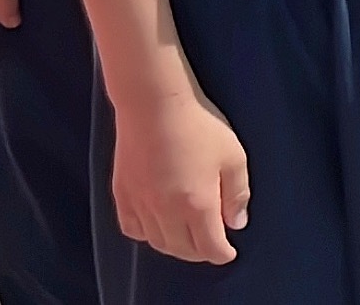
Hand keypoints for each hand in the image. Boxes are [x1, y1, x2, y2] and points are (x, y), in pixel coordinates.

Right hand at [112, 86, 251, 263]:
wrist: (154, 105)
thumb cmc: (199, 126)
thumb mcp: (234, 157)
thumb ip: (237, 194)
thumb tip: (236, 223)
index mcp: (196, 205)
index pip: (209, 246)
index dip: (222, 254)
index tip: (229, 253)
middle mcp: (165, 211)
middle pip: (182, 249)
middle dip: (200, 252)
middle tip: (211, 246)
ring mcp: (140, 203)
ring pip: (157, 242)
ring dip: (175, 247)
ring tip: (188, 239)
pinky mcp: (122, 193)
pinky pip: (131, 228)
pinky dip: (146, 235)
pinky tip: (156, 227)